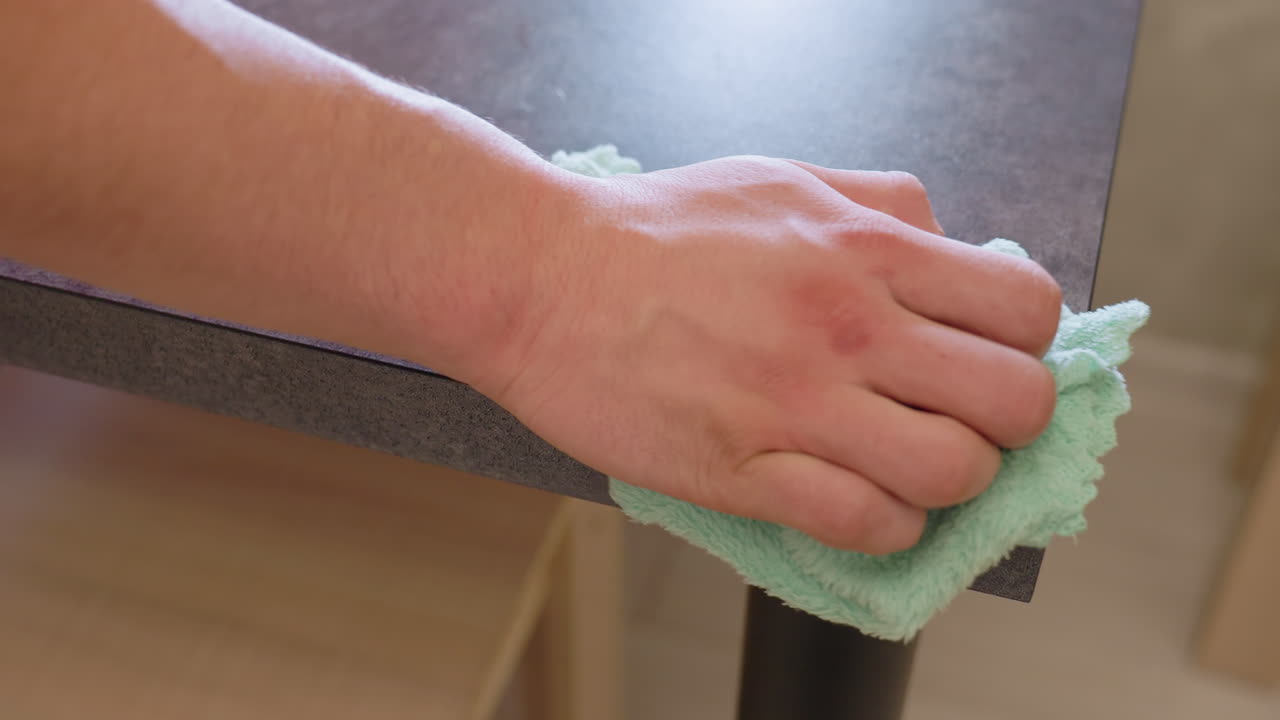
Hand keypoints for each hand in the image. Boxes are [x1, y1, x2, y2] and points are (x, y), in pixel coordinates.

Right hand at [485, 156, 1060, 553]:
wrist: (541, 278)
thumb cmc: (657, 228)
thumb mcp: (784, 179)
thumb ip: (882, 202)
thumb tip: (955, 243)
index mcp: (865, 248)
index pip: (1025, 309)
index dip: (1024, 343)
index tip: (987, 355)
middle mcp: (848, 326)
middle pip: (1014, 402)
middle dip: (1004, 421)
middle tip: (956, 417)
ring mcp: (796, 404)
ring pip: (952, 473)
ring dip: (947, 480)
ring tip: (904, 463)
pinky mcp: (742, 470)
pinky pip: (865, 524)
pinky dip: (883, 524)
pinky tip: (857, 498)